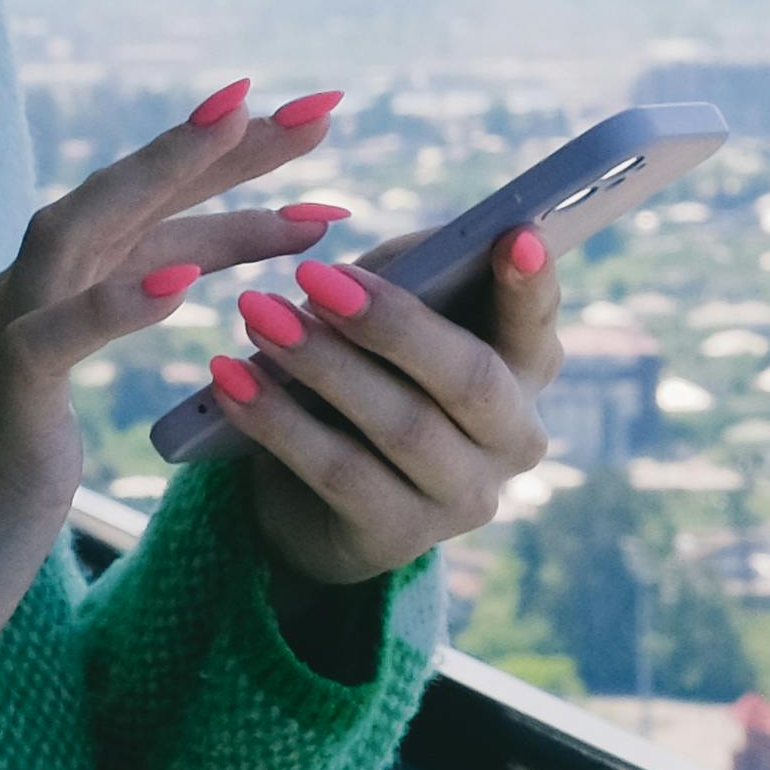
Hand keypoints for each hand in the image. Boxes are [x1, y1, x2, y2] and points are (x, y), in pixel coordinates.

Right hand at [0, 77, 342, 704]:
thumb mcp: (22, 427)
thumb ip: (57, 360)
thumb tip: (127, 305)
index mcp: (6, 316)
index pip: (119, 225)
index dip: (207, 179)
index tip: (294, 143)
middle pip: (109, 203)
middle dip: (213, 149)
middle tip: (320, 104)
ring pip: (73, 234)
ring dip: (170, 179)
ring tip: (253, 130)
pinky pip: (49, 341)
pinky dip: (114, 304)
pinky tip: (182, 281)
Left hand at [206, 227, 564, 594]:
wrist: (312, 498)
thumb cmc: (365, 374)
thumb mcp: (386, 317)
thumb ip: (408, 275)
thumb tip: (402, 250)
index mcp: (524, 369)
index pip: (538, 323)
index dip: (532, 282)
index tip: (514, 233)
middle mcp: (514, 439)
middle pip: (469, 379)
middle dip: (391, 324)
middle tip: (313, 277)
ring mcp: (463, 497)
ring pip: (401, 425)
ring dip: (322, 364)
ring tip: (258, 317)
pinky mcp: (400, 536)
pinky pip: (339, 473)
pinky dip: (279, 422)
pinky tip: (232, 381)